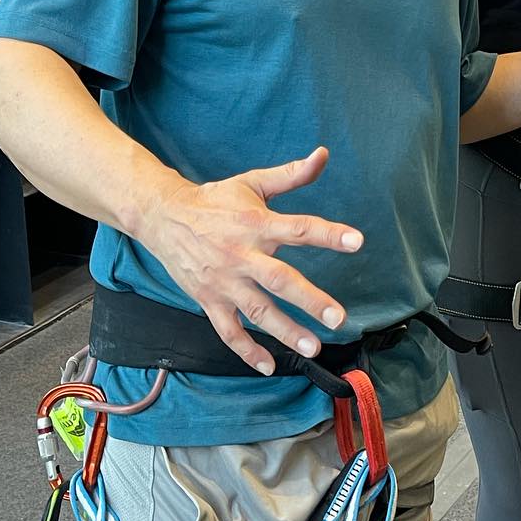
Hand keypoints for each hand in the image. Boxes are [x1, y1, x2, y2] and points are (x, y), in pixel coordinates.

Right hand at [137, 145, 361, 374]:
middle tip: (338, 317)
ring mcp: (224, 281)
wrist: (163, 216)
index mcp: (256, 223)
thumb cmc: (215, 200)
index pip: (298, 228)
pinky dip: (247, 350)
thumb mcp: (252, 182)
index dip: (328, 234)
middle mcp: (241, 254)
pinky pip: (228, 331)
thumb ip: (291, 174)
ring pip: (257, 311)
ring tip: (312, 347)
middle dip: (310, 300)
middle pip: (279, 280)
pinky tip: (269, 366)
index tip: (357, 241)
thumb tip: (323, 154)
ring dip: (285, 331)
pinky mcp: (208, 300)